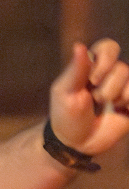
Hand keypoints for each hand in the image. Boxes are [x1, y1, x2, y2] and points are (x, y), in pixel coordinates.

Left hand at [49, 40, 128, 158]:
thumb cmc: (65, 116)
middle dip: (107, 87)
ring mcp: (123, 88)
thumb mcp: (66, 93)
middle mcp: (111, 74)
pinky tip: (120, 110)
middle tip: (95, 100)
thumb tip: (79, 44)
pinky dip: (128, 102)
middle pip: (122, 68)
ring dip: (117, 97)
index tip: (92, 81)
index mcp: (94, 66)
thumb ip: (76, 70)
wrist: (75, 144)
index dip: (104, 62)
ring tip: (106, 107)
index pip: (109, 47)